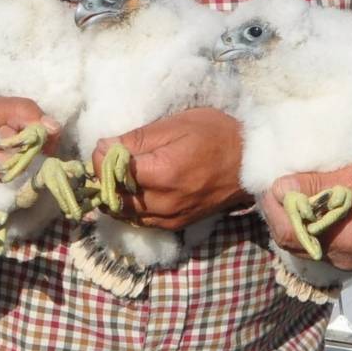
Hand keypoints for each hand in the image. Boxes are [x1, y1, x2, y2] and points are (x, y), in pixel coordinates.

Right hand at [0, 97, 60, 206]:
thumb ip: (29, 114)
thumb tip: (54, 130)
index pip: (22, 168)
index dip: (36, 154)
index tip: (38, 141)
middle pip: (22, 186)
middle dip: (33, 167)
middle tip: (29, 147)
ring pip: (16, 196)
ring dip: (25, 178)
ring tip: (15, 156)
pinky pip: (4, 200)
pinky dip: (13, 186)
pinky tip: (8, 168)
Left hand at [91, 108, 251, 228]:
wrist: (251, 161)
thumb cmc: (216, 134)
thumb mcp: (175, 124)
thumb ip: (136, 139)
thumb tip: (102, 147)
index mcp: (161, 174)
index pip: (110, 173)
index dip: (100, 159)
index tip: (105, 146)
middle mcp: (163, 203)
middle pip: (112, 198)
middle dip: (103, 179)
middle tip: (108, 161)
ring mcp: (169, 218)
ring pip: (124, 213)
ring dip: (115, 196)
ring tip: (121, 175)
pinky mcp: (176, 226)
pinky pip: (141, 221)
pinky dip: (131, 207)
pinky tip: (136, 190)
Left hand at [261, 150, 351, 269]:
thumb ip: (317, 184)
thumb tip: (280, 187)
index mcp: (343, 241)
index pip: (288, 234)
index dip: (274, 208)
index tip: (272, 184)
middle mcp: (341, 257)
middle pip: (290, 241)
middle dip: (278, 213)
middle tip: (278, 185)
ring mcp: (346, 257)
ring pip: (301, 242)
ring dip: (291, 218)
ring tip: (291, 191)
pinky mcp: (350, 252)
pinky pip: (316, 241)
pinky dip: (306, 223)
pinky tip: (308, 203)